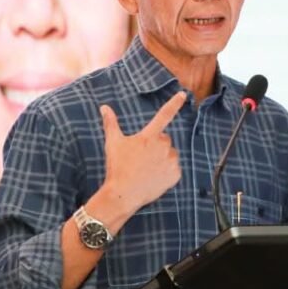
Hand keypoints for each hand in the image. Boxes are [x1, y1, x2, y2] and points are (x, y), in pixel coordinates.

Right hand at [99, 91, 186, 213]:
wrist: (124, 194)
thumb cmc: (117, 167)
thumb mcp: (113, 143)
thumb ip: (110, 123)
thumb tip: (104, 107)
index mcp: (149, 136)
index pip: (164, 115)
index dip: (174, 103)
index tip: (183, 94)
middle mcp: (163, 146)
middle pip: (164, 139)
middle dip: (156, 145)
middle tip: (142, 157)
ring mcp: (171, 161)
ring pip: (170, 154)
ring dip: (163, 158)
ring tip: (147, 169)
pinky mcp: (175, 175)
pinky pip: (174, 169)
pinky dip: (167, 172)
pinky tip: (154, 177)